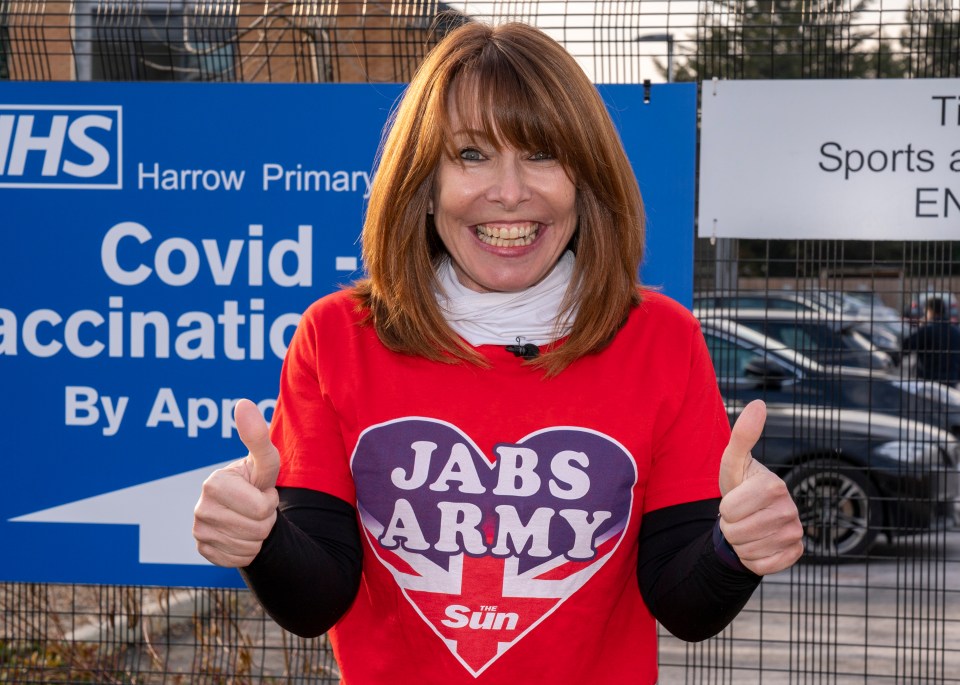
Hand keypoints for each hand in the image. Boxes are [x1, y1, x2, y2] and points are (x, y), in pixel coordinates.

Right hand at [193, 399, 279, 566]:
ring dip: (257, 535)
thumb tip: (244, 403)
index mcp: (213, 483)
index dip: (269, 503)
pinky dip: (246, 551)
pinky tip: (240, 535)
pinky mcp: (202, 550)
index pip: (260, 508)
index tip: (260, 491)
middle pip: (256, 529)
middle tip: (257, 507)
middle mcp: (200, 508)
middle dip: (266, 520)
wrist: (248, 509)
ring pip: (248, 547)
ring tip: (250, 518)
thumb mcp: (264, 462)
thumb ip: (257, 437)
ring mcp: (199, 531)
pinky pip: (237, 560)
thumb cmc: (257, 481)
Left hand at [718, 400, 803, 574]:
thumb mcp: (733, 462)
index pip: (729, 511)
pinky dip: (753, 559)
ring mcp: (796, 534)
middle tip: (740, 516)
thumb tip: (759, 403)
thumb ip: (743, 435)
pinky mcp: (795, 554)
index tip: (735, 500)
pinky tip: (758, 543)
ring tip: (748, 527)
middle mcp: (791, 510)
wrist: (752, 517)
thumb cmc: (740, 486)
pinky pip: (761, 566)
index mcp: (775, 486)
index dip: (724, 509)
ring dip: (740, 542)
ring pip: (747, 550)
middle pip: (736, 532)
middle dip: (730, 527)